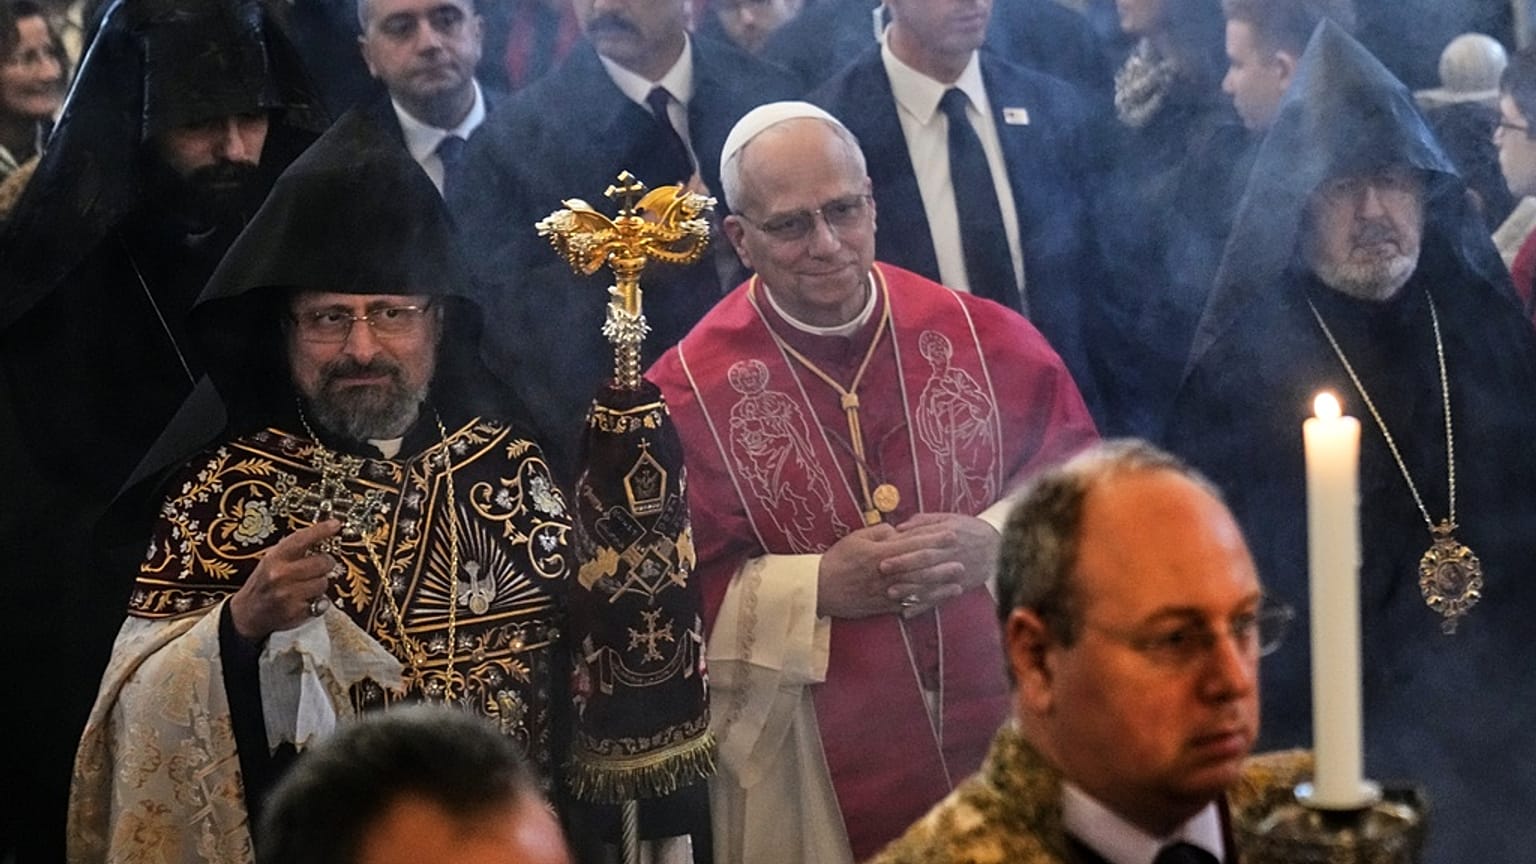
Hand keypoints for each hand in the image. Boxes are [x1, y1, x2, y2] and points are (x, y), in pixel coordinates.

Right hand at [229, 520, 340, 640]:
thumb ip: (292, 550)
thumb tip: (321, 536)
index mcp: (274, 558)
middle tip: (319, 565)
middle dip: (325, 563)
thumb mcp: (270, 560)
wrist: (247, 613)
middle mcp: (280, 575)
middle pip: (322, 562)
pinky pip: (321, 601)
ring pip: (324, 582)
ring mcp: (288, 594)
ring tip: (306, 585)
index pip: (301, 539)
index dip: (321, 530)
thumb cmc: (262, 584)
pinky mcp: (296, 612)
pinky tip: (304, 599)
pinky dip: (317, 600)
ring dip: (320, 583)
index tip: (335, 524)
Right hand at [817, 523, 962, 618]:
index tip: (951, 534)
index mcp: (881, 553)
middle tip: (963, 559)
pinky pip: (909, 604)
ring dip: (940, 585)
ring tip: (958, 582)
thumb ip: (879, 532)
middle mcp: (887, 573)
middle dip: (943, 563)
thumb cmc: (837, 560)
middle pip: (921, 568)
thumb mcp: (855, 538)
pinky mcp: (884, 606)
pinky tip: (938, 600)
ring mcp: (887, 592)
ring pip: (918, 588)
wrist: (820, 589)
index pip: (913, 544)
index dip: (934, 539)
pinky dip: (925, 602)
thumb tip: (898, 531)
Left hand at [878, 513, 999, 615]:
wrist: (999, 548)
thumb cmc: (969, 530)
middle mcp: (951, 556)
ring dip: (911, 589)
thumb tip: (898, 527)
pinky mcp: (958, 589)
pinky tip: (907, 613)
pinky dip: (923, 607)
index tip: (883, 553)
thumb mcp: (950, 519)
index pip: (923, 543)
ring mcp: (955, 574)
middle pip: (926, 562)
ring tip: (891, 593)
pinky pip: (939, 599)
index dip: (903, 549)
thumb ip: (924, 522)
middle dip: (904, 567)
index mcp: (948, 536)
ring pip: (931, 583)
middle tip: (882, 570)